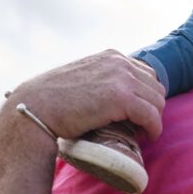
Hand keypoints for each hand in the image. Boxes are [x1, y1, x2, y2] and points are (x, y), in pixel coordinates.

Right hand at [7, 50, 166, 140]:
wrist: (35, 108)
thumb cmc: (53, 100)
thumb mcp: (82, 79)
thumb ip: (101, 80)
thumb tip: (114, 97)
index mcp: (111, 56)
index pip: (146, 74)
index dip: (145, 95)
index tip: (138, 112)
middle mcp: (119, 62)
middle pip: (156, 87)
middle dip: (152, 108)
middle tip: (141, 126)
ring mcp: (122, 78)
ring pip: (157, 102)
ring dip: (154, 119)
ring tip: (142, 132)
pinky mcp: (122, 98)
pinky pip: (151, 115)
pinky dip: (154, 128)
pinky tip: (147, 137)